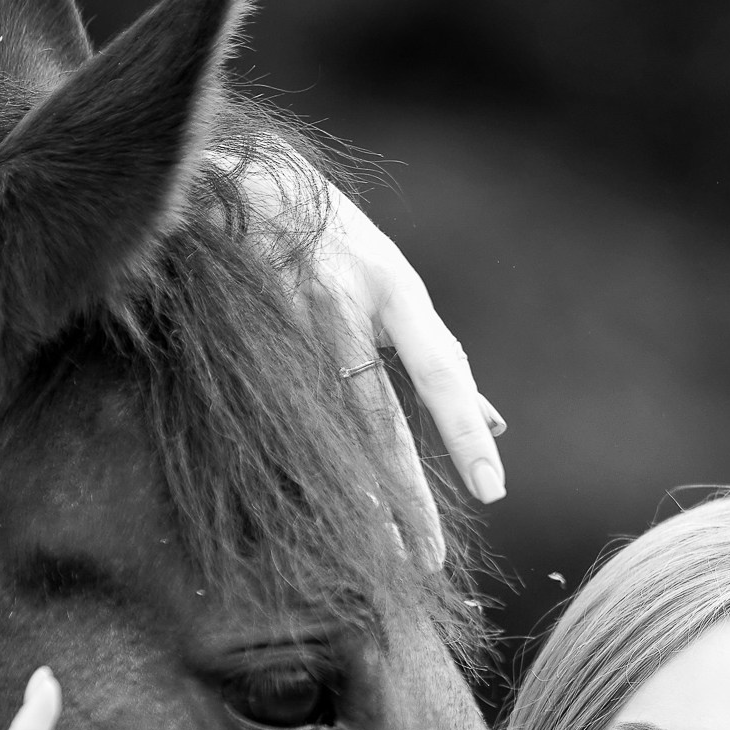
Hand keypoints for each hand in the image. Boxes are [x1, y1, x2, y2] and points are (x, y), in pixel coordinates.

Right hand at [233, 152, 505, 564]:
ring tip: (374, 546)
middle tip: (428, 558)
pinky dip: (294, 459)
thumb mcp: (395, 283)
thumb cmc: (334, 239)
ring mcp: (283, 316)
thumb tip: (495, 423)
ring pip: (321, 422)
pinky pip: (271, 410)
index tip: (493, 488)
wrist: (234, 171)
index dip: (463, 432)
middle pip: (378, 416)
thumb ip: (438, 354)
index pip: (440, 370)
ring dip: (349, 488)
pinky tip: (307, 508)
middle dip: (405, 492)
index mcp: (393, 286)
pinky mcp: (235, 328)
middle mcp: (343, 301)